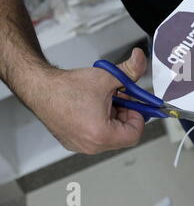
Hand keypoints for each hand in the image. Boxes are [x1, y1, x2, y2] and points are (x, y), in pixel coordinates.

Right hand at [27, 48, 146, 153]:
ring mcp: (80, 146)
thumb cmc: (68, 87)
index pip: (134, 134)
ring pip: (110, 135)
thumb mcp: (108, 76)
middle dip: (125, 114)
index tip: (134, 104)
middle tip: (120, 98)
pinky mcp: (73, 142)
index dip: (138, 116)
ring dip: (113, 117)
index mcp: (101, 135)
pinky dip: (101, 122)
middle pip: (123, 136)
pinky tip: (94, 106)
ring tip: (105, 100)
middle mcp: (90, 146)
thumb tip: (141, 59)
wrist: (39, 87)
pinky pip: (96, 136)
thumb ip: (131, 70)